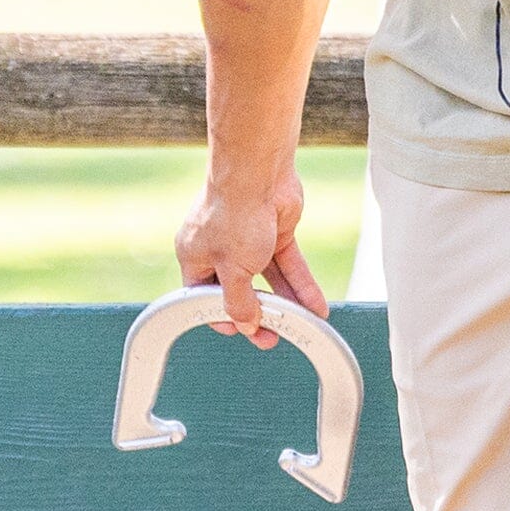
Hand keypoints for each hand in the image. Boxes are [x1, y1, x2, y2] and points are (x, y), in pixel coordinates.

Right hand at [176, 160, 331, 346]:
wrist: (260, 172)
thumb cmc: (235, 214)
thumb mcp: (232, 269)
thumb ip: (238, 300)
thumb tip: (244, 325)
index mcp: (194, 256)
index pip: (204, 297)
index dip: (222, 316)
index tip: (241, 331)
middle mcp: (219, 249)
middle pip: (239, 290)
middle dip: (258, 315)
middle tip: (272, 338)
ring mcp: (249, 240)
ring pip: (268, 280)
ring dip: (285, 303)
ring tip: (301, 326)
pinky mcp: (276, 232)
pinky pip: (289, 265)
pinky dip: (301, 285)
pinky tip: (316, 306)